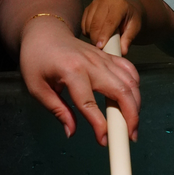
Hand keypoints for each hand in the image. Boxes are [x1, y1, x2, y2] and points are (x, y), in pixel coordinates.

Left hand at [20, 16, 140, 143]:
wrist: (44, 33)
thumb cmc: (37, 60)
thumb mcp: (37, 87)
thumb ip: (57, 110)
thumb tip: (71, 132)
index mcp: (71, 71)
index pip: (89, 103)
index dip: (99, 124)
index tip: (103, 141)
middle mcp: (91, 63)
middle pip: (120, 91)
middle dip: (130, 116)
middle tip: (130, 137)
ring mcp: (103, 58)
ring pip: (130, 81)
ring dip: (136, 105)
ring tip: (132, 124)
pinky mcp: (108, 56)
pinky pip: (130, 70)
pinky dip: (135, 86)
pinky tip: (133, 100)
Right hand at [81, 0, 142, 55]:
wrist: (124, 8)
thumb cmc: (129, 19)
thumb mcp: (135, 28)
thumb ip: (128, 39)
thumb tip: (122, 51)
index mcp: (119, 4)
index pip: (109, 22)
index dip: (103, 35)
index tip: (100, 46)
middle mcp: (105, 1)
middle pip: (96, 23)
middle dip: (96, 38)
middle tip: (100, 49)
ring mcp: (95, 3)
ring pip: (88, 24)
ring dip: (91, 36)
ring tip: (101, 40)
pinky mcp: (88, 7)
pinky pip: (83, 24)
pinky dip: (87, 32)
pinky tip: (96, 34)